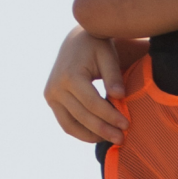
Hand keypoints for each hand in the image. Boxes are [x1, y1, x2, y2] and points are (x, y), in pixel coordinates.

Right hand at [44, 27, 131, 143]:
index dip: (110, 116)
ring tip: (111, 139)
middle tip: (121, 138)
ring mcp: (51, 95)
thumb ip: (113, 76)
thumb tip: (119, 96)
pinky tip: (99, 134)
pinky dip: (81, 131)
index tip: (126, 124)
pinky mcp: (51, 100)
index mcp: (70, 76)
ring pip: (70, 125)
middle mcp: (56, 88)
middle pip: (82, 116)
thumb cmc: (96, 46)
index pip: (93, 103)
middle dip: (103, 130)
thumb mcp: (108, 56)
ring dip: (91, 136)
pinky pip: (65, 123)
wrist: (76, 40)